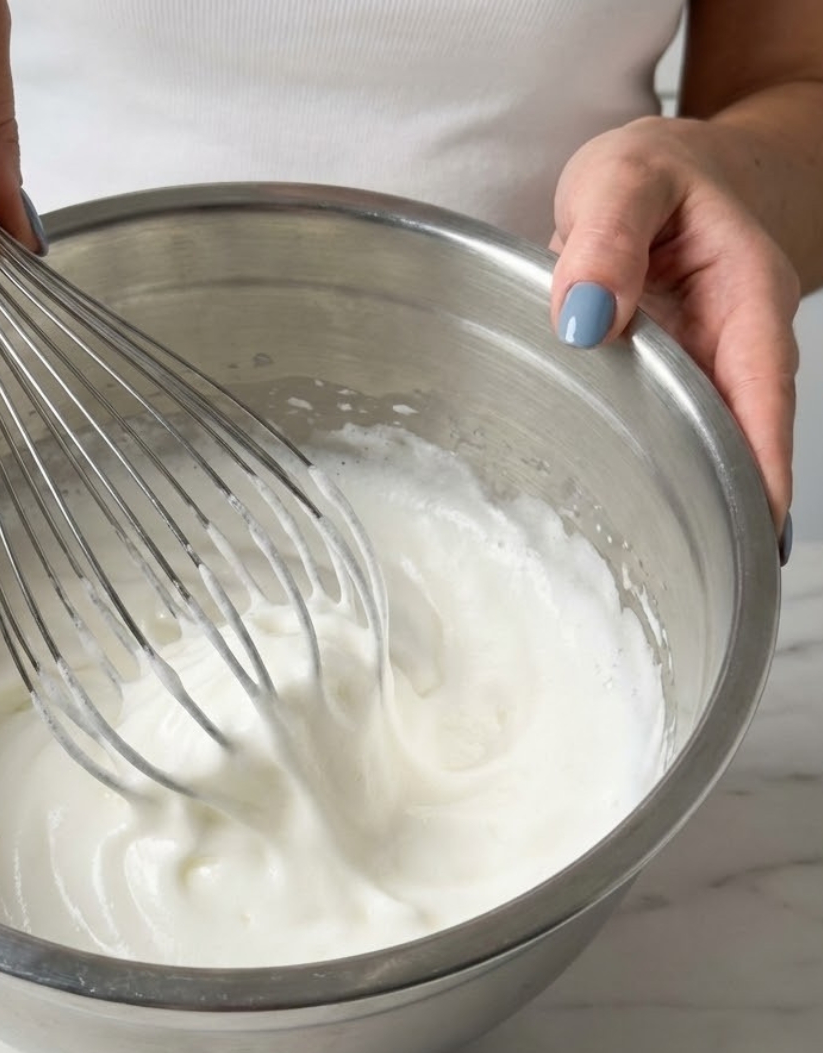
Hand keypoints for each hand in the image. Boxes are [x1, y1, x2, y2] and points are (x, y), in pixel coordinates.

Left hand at [549, 115, 796, 541]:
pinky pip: (656, 432)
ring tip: (659, 575)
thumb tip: (584, 319)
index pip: (762, 396)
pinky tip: (614, 515)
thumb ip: (607, 238)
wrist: (671, 175)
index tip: (754, 535)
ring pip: (694, 445)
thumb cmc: (662, 173)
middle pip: (735, 440)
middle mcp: (729, 348)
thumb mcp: (626, 177)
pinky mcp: (659, 384)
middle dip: (724, 510)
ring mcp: (695, 373)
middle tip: (701, 585)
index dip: (761, 466)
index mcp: (743, 300)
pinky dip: (639, 468)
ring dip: (681, 501)